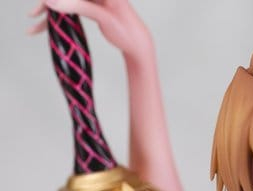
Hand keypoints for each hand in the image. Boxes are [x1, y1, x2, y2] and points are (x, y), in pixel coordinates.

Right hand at [28, 1, 151, 61]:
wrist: (137, 44)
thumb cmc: (126, 29)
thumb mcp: (103, 17)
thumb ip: (77, 6)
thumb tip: (50, 1)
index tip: (43, 3)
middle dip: (47, 3)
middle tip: (34, 14)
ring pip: (64, 1)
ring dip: (48, 11)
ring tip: (34, 22)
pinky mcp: (88, 5)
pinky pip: (68, 8)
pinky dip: (58, 17)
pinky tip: (44, 25)